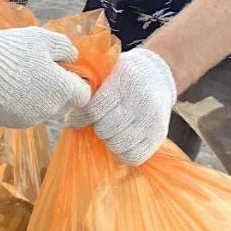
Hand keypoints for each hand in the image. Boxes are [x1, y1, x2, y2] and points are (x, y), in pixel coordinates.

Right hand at [0, 27, 90, 128]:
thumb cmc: (13, 49)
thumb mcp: (43, 38)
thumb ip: (66, 48)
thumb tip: (73, 59)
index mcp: (62, 90)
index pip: (84, 95)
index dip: (76, 82)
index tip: (64, 71)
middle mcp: (49, 110)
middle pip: (60, 101)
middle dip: (53, 87)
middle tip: (34, 68)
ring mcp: (29, 120)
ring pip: (41, 109)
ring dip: (35, 96)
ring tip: (17, 77)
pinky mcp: (11, 124)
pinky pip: (23, 113)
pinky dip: (19, 104)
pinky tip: (6, 88)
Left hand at [66, 48, 176, 164]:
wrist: (157, 76)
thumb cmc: (121, 77)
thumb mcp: (106, 74)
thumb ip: (88, 91)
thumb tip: (71, 121)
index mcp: (124, 80)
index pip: (94, 110)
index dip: (79, 118)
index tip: (73, 121)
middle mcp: (141, 100)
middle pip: (105, 130)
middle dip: (97, 128)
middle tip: (99, 124)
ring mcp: (152, 119)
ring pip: (118, 145)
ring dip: (109, 141)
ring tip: (112, 132)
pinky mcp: (159, 135)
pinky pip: (133, 156)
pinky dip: (123, 153)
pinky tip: (122, 141)